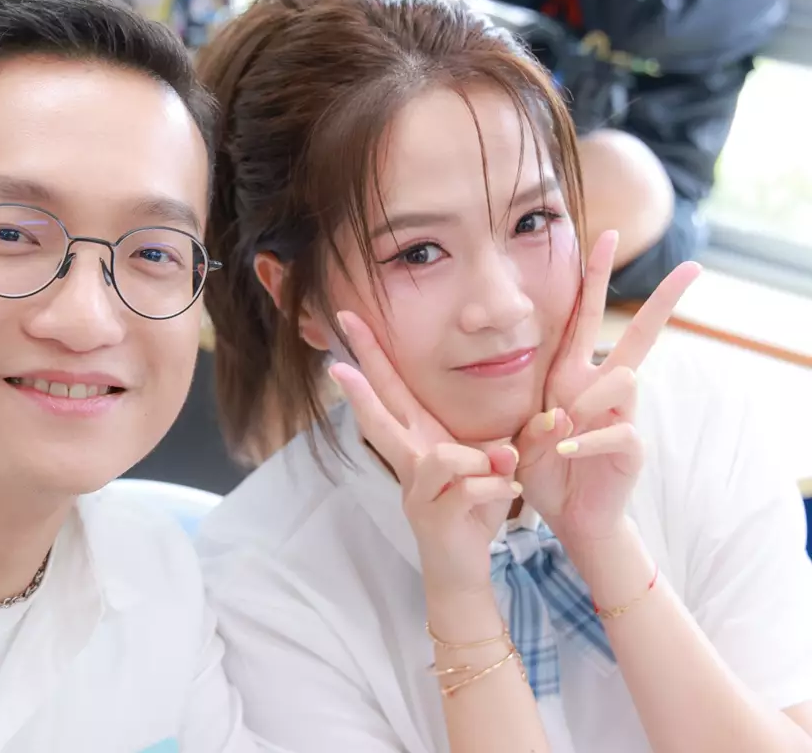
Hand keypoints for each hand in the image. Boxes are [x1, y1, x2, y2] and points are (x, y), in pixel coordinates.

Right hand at [329, 311, 520, 594]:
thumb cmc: (473, 509)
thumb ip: (515, 437)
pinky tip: (509, 492)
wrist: (463, 570)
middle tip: (336, 362)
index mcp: (418, 441)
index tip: (346, 319)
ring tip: (504, 466)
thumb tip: (553, 418)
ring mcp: (414, 492)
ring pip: (441, 458)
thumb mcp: (493, 465)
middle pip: (377, 417)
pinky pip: (467, 490)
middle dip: (359, 386)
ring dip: (480, 461)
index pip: (390, 390)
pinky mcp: (432, 517)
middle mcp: (407, 463)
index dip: (369, 355)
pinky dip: (495, 488)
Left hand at [513, 231, 700, 547]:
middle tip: (692, 268)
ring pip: (624, 379)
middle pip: (641, 335)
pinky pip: (616, 430)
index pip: (584, 317)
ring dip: (586, 401)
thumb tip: (558, 414)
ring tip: (557, 429)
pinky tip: (562, 452)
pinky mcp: (630, 445)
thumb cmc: (541, 468)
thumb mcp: (521, 434)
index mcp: (571, 375)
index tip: (605, 235)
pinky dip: (584, 441)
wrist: (566, 515)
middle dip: (663, 301)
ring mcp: (621, 415)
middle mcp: (602, 388)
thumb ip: (533, 417)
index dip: (594, 277)